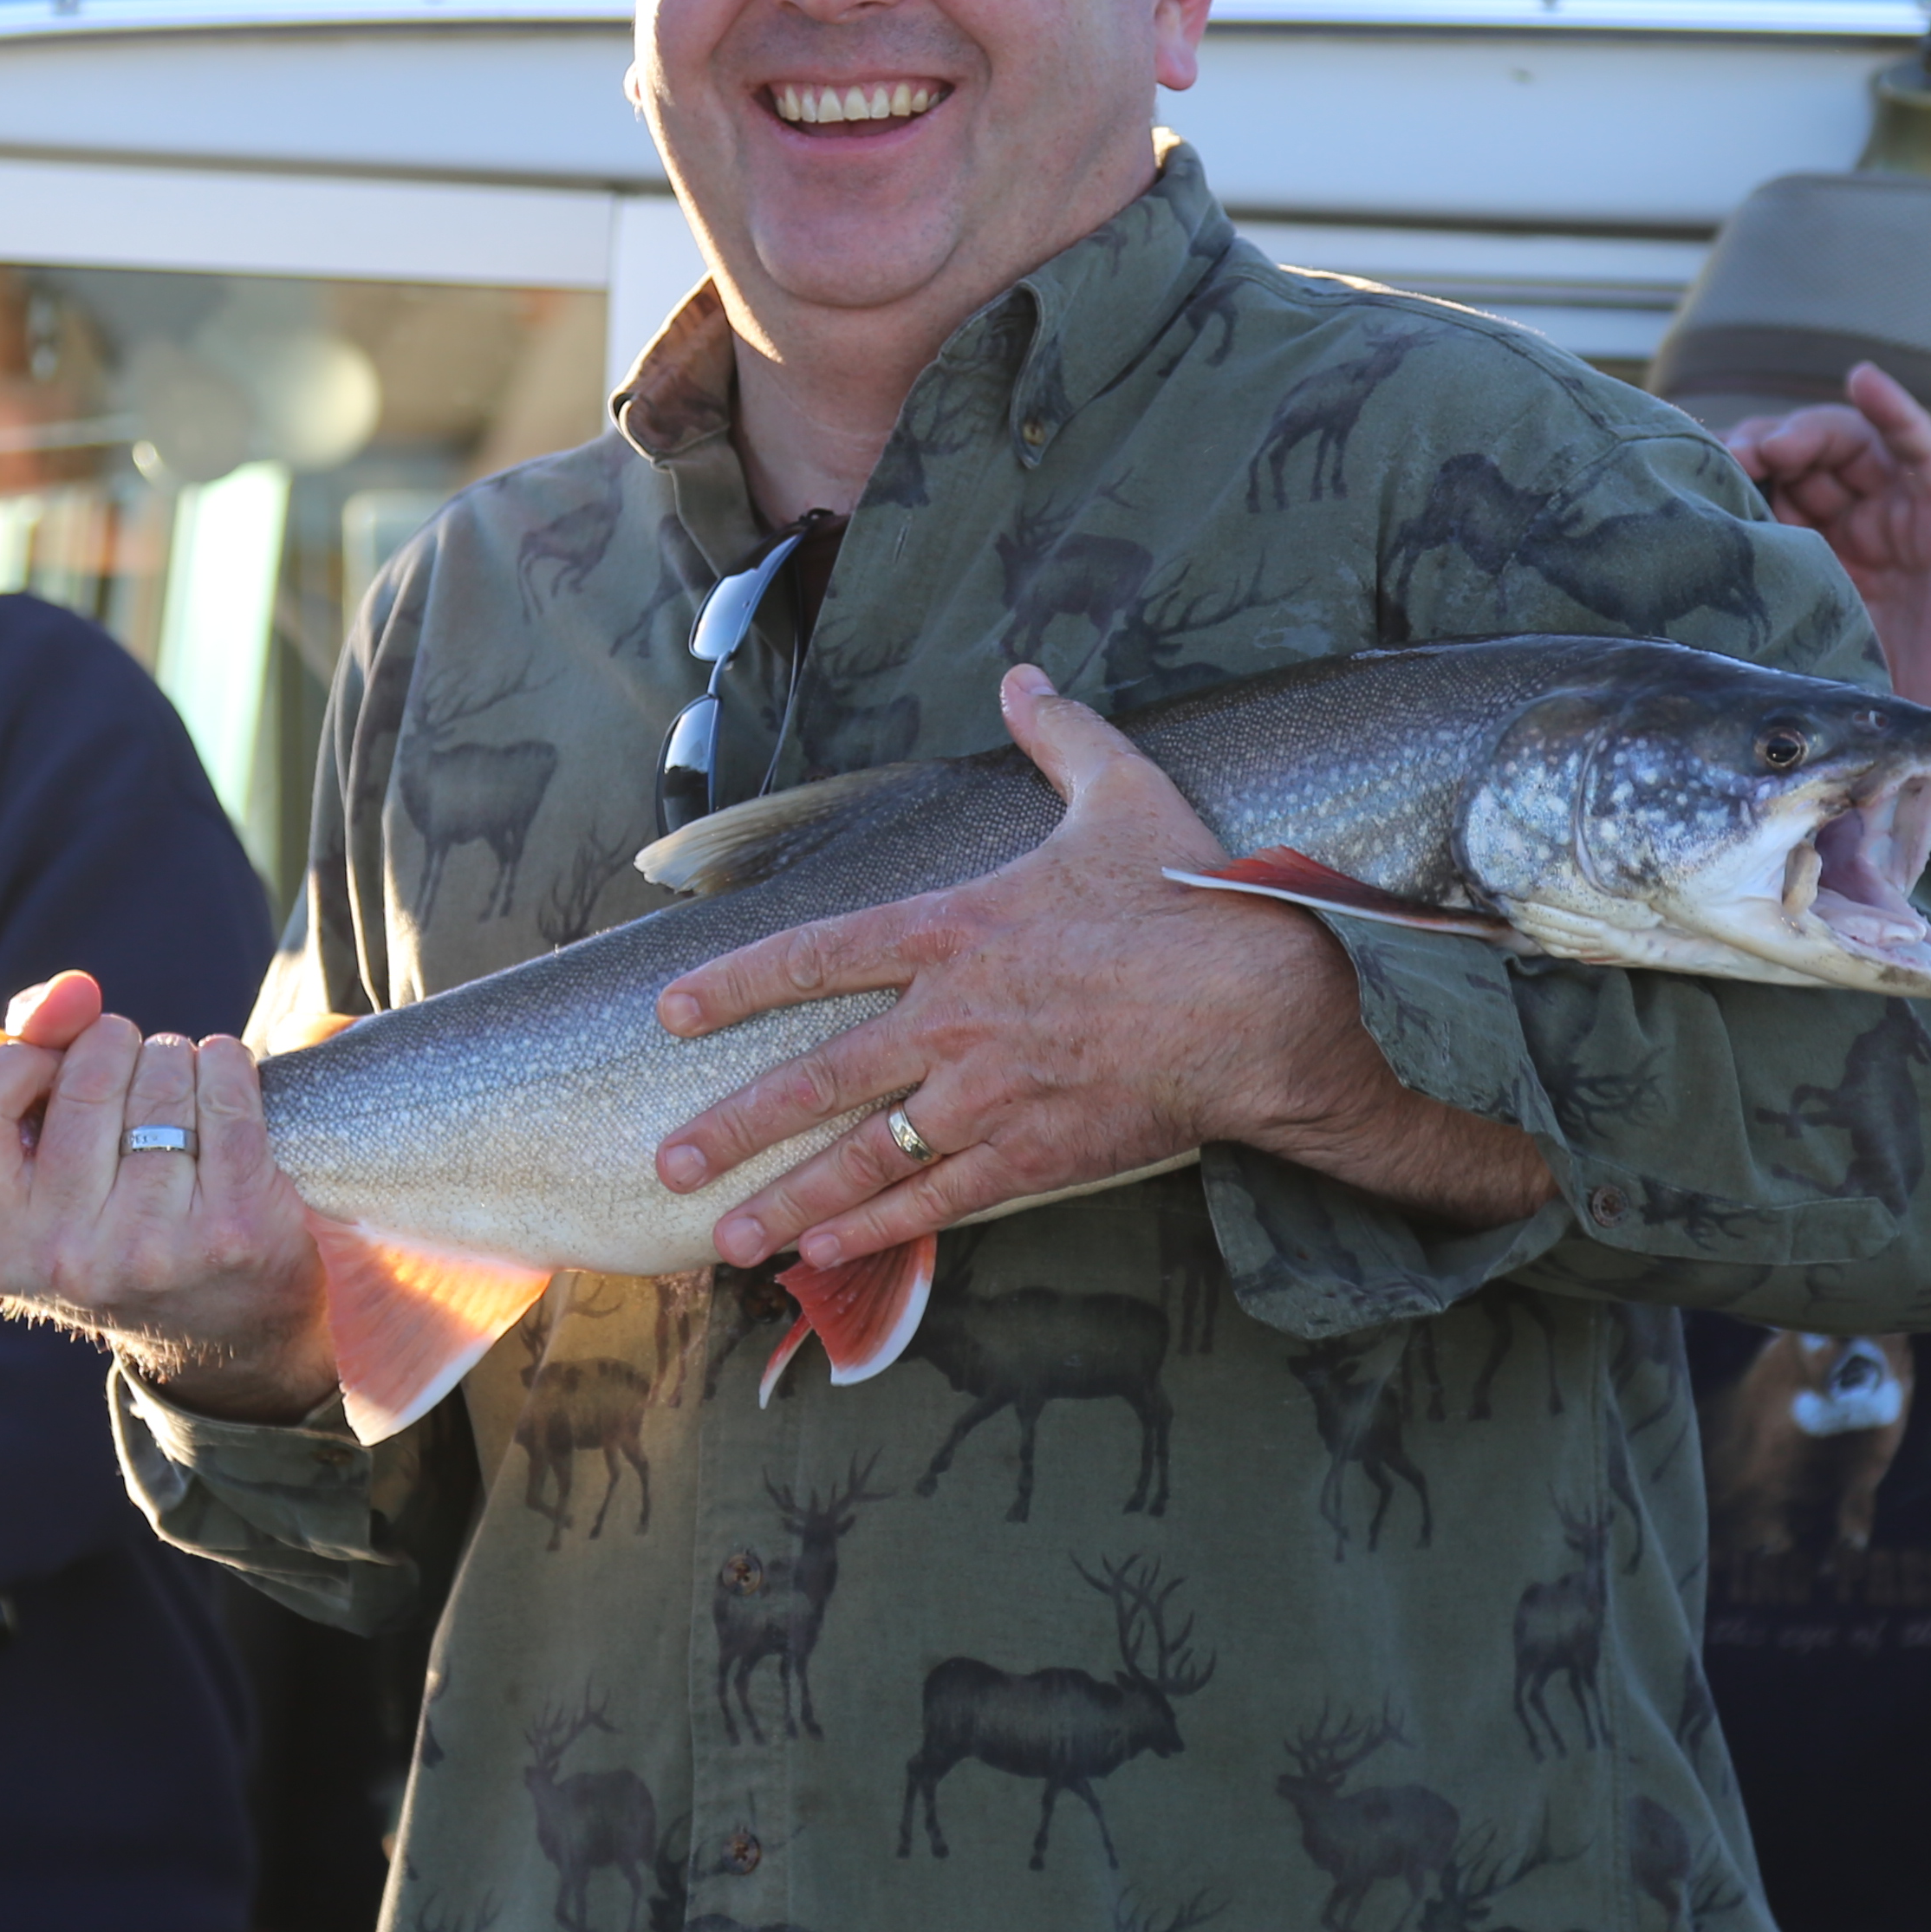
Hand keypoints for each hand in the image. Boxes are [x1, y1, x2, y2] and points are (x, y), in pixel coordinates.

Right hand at [0, 972, 334, 1421]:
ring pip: (163, 1073)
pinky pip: (226, 1086)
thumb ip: (30, 1053)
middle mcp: (66, 1257)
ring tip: (174, 1105)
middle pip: (86, 1074)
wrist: (223, 1331)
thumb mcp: (39, 1162)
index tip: (50, 1068)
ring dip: (174, 1060)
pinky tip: (221, 1093)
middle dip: (113, 1050)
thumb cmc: (114, 1216)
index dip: (18, 1061)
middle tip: (127, 1089)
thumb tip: (72, 991)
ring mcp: (153, 1247)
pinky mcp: (234, 1227)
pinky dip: (226, 1065)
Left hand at [653, 666, 1549, 1264]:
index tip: (672, 1014)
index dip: (738, 985)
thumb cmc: (1191, 897)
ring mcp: (987, 1096)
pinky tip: (826, 1254)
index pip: (818, 958)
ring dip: (790, 1198)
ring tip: (727, 1238)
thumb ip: (1061, 737)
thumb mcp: (1124, 794)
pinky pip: (939, 1202)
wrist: (1260, 1002)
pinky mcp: (1034, 1154)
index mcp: (957, 931)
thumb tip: (1025, 677)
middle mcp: (951, 1020)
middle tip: (670, 1163)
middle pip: (818, 1079)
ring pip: (865, 1156)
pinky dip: (879, 1230)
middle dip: (737, 1126)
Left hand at [1729, 363, 1930, 723]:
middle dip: (1763, 447)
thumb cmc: (1878, 686)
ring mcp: (1899, 509)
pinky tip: (1866, 381)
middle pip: (1803, 455)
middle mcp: (1853, 518)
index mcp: (1813, 545)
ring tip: (1776, 444)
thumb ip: (1766, 604)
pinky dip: (1895, 411)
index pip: (1769, 485)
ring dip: (1809, 430)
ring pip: (1850, 441)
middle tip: (1731, 459)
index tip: (1699, 480)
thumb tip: (1682, 589)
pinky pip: (1922, 449)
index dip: (1737, 473)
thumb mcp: (1803, 642)